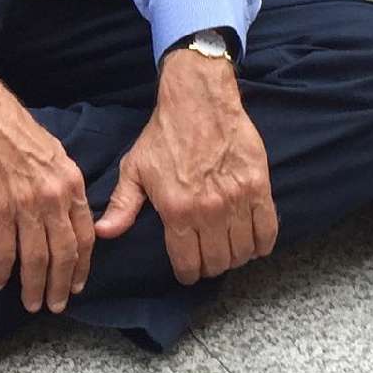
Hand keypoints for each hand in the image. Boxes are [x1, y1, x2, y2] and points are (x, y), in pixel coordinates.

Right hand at [0, 34, 94, 312]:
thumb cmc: (15, 129)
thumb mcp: (54, 152)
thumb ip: (64, 183)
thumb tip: (69, 209)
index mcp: (71, 182)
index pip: (85, 234)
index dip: (82, 265)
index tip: (77, 284)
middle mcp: (53, 197)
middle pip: (63, 253)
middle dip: (61, 285)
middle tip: (56, 305)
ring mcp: (26, 205)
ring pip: (36, 259)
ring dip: (33, 286)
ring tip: (30, 303)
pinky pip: (3, 251)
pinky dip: (1, 270)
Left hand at [94, 50, 277, 283]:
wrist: (198, 99)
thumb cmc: (164, 134)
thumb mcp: (135, 168)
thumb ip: (122, 205)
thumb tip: (104, 233)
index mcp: (177, 210)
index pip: (188, 264)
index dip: (187, 273)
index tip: (188, 270)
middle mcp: (208, 211)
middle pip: (217, 263)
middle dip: (210, 266)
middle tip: (207, 257)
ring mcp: (237, 200)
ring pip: (243, 252)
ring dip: (235, 256)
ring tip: (227, 247)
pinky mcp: (259, 187)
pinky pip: (268, 232)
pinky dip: (262, 244)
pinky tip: (252, 241)